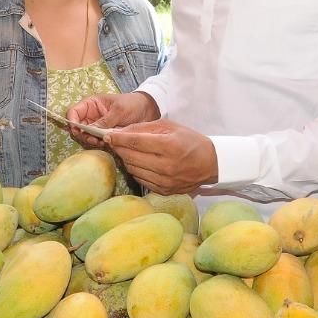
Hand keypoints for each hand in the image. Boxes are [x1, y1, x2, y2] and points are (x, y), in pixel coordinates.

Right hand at [66, 91, 159, 147]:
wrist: (148, 111)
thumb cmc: (132, 104)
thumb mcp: (118, 111)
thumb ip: (104, 121)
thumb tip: (90, 130)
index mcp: (91, 104)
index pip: (73, 112)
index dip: (72, 121)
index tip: (78, 130)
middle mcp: (91, 115)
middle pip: (77, 127)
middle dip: (82, 134)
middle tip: (92, 139)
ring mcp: (97, 126)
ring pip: (85, 136)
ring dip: (90, 140)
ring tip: (101, 142)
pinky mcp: (104, 135)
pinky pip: (95, 141)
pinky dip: (98, 144)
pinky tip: (106, 143)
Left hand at [103, 119, 217, 194]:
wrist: (210, 164)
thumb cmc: (190, 141)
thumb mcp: (170, 126)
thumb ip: (145, 128)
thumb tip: (121, 132)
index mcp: (169, 146)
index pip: (136, 142)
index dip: (119, 138)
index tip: (107, 135)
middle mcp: (166, 166)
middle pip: (132, 157)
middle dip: (119, 148)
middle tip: (113, 141)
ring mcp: (164, 181)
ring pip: (133, 169)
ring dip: (125, 159)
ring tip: (126, 150)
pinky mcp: (163, 190)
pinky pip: (140, 179)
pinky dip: (135, 169)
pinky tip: (137, 162)